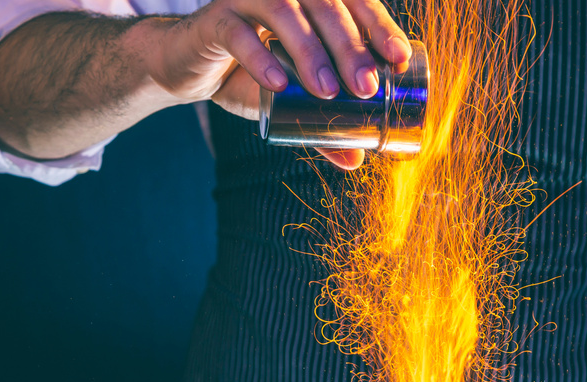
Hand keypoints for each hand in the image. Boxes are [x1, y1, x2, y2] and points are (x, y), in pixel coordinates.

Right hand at [149, 0, 411, 117]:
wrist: (187, 65)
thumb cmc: (249, 72)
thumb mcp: (290, 102)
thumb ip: (321, 126)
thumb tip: (356, 161)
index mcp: (312, 2)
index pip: (355, 2)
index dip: (379, 25)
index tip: (398, 58)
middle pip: (326, 5)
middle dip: (351, 46)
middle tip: (366, 86)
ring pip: (285, 10)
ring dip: (310, 50)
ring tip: (327, 90)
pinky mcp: (214, 19)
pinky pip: (237, 32)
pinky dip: (259, 56)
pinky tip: (278, 83)